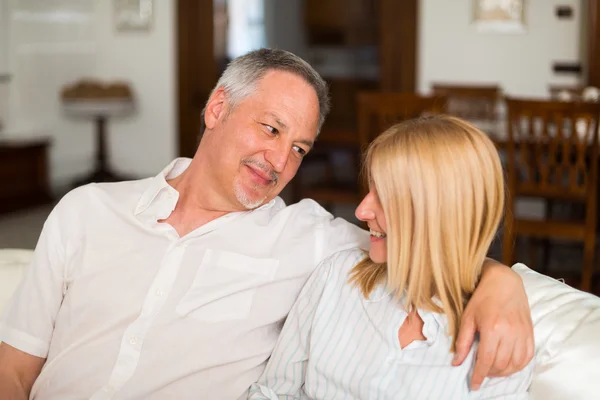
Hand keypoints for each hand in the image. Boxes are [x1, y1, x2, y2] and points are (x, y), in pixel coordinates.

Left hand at [452, 261, 533, 390]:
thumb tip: (456, 362)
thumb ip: (463, 342)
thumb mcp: (468, 318)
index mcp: (492, 328)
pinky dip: (518, 366)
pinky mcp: (530, 333)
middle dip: (490, 373)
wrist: (504, 283)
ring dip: (503, 372)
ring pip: (515, 364)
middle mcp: (510, 333)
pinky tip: (508, 365)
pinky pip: (527, 357)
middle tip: (481, 372)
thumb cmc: (483, 299)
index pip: (486, 360)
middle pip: (501, 364)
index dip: (479, 375)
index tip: (474, 385)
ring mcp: (522, 333)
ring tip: (493, 370)